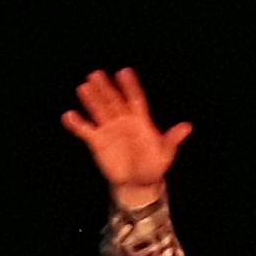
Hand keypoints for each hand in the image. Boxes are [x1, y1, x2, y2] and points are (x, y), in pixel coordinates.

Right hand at [63, 68, 192, 208]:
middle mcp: (123, 121)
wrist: (138, 182)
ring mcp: (110, 130)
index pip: (135, 99)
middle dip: (106, 88)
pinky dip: (77, 124)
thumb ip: (172, 139)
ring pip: (99, 111)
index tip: (124, 72)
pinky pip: (86, 130)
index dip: (130, 86)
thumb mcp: (165, 153)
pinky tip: (69, 115)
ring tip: (83, 87)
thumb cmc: (154, 165)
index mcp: (140, 121)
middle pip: (113, 101)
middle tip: (97, 74)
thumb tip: (187, 127)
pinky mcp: (98, 142)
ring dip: (91, 100)